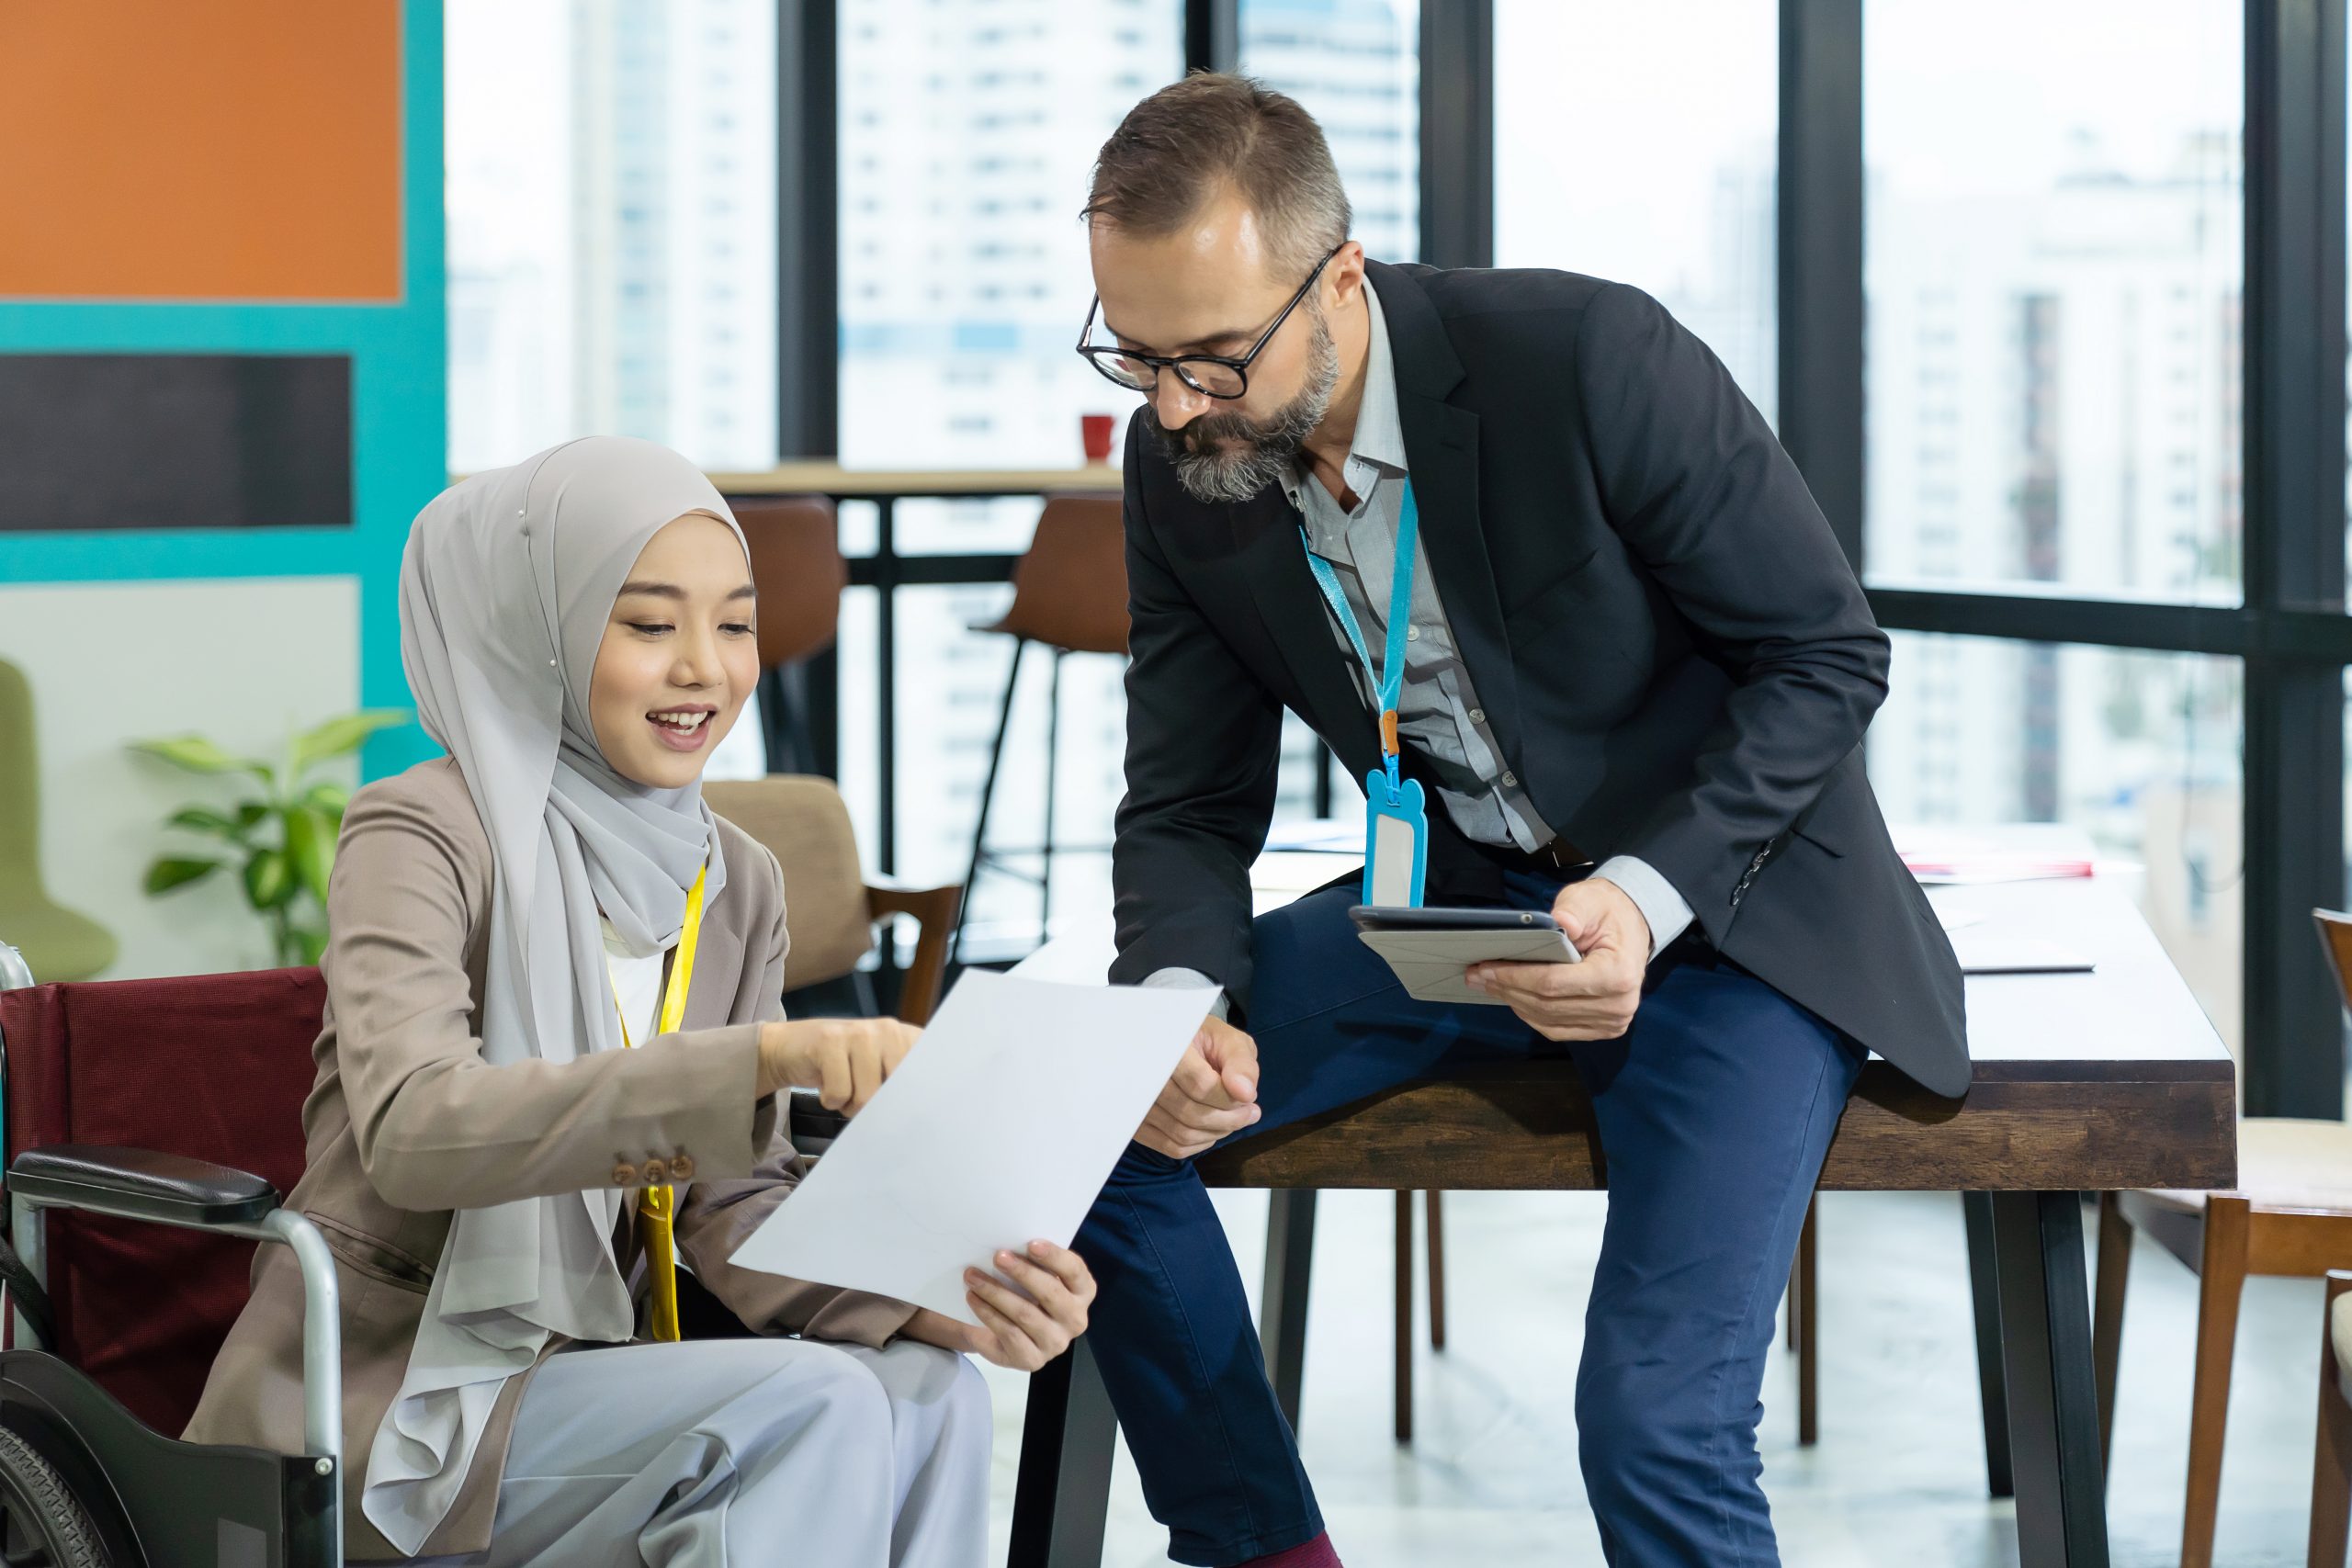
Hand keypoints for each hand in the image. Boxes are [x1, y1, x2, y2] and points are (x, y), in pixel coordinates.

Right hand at [755, 1018, 919, 1111]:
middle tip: (861, 1097)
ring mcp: (860, 1032)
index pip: (929, 1073)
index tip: (912, 1116)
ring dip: (849, 1105)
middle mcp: (890, 1029)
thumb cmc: (843, 1066)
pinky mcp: (830, 1040)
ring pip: (867, 1097)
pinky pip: (839, 1093)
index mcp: (907, 1037)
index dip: (920, 1101)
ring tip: (842, 1087)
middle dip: (877, 1108)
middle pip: (897, 1093)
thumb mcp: (878, 1072)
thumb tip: (918, 1119)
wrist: (791, 1047)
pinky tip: (825, 1082)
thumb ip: (901, 1086)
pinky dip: (830, 1099)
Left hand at [903, 1241, 1097, 1370]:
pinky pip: (1008, 1333)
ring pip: (1025, 1314)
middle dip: (1022, 1272)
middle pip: (1051, 1293)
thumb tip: (1010, 1239)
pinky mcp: (1032, 1360)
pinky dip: (987, 1313)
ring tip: (973, 1276)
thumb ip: (1034, 1261)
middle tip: (998, 1256)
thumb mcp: (1035, 1275)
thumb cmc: (1025, 1292)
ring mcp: (1056, 1343)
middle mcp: (1076, 1319)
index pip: (1075, 1271)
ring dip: (996, 1292)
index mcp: (1083, 1292)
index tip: (1030, 1243)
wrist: (1006, 1333)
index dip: (1054, 1257)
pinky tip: (973, 1298)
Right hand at [1135, 1015, 1259, 1159]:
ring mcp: (1139, 1103)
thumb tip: (1245, 1093)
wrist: (1179, 1049)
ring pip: (1183, 1134)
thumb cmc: (1207, 1043)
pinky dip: (1199, 1144)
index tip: (1249, 1098)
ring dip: (1216, 1132)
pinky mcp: (1140, 1123)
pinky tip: (1212, 1129)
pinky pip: (1172, 1147)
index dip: (1230, 1099)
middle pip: (1191, 1114)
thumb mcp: (1230, 1042)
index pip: (1200, 1086)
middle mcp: (1146, 1076)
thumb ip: (1241, 1064)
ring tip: (1234, 1119)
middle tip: (1250, 1113)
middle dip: (1229, 1119)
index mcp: (1168, 1048)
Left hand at [1465, 877, 1651, 1040]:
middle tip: (1477, 975)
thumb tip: (1561, 924)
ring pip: (1548, 1020)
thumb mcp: (1590, 899)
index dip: (1515, 976)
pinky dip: (1531, 1015)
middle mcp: (1618, 1005)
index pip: (1553, 983)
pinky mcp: (1604, 1028)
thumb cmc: (1607, 912)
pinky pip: (1558, 1029)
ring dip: (1515, 1003)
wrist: (1631, 926)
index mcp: (1617, 974)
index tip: (1485, 967)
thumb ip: (1575, 910)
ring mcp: (1612, 1022)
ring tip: (1489, 984)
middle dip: (1507, 988)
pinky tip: (1513, 998)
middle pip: (1547, 1005)